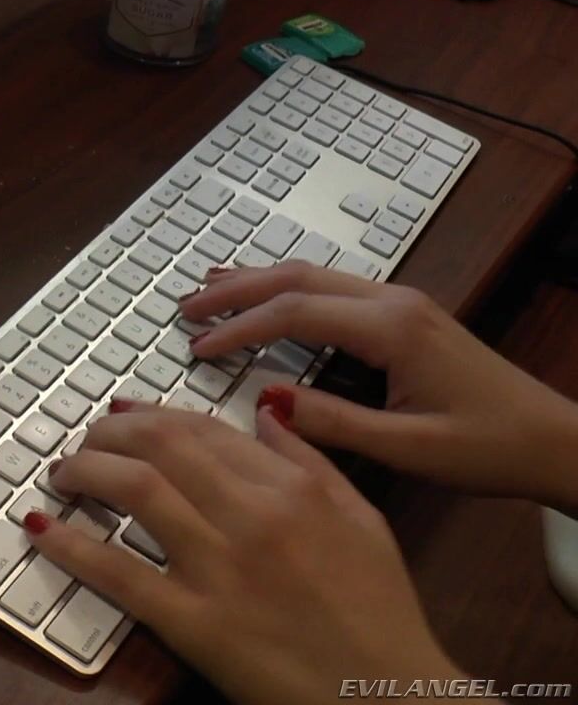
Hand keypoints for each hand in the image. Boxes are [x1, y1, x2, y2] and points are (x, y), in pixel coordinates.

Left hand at [28, 405, 464, 704]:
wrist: (386, 696)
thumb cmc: (378, 611)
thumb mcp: (362, 518)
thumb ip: (310, 459)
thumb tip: (266, 410)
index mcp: (292, 488)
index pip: (203, 428)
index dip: (151, 414)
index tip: (122, 413)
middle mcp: (252, 517)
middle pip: (160, 445)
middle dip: (108, 432)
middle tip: (85, 440)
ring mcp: (219, 569)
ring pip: (134, 490)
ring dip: (85, 470)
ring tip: (63, 474)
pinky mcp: (193, 623)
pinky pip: (119, 573)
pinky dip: (71, 545)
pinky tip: (41, 528)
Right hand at [182, 262, 577, 511]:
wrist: (555, 441)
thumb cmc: (487, 449)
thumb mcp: (406, 448)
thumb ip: (333, 422)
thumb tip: (264, 399)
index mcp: (391, 328)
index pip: (295, 311)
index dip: (239, 327)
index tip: (196, 347)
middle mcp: (393, 301)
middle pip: (299, 277)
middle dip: (237, 288)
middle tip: (184, 305)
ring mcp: (401, 302)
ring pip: (315, 274)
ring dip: (259, 280)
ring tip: (209, 289)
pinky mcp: (405, 315)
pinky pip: (332, 287)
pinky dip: (287, 289)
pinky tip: (267, 297)